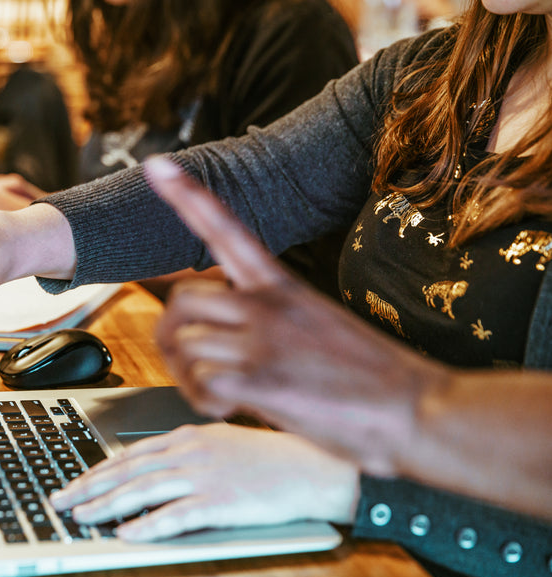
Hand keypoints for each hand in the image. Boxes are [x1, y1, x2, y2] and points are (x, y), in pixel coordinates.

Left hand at [49, 424, 358, 541]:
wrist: (312, 466)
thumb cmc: (269, 455)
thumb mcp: (219, 440)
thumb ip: (183, 450)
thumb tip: (150, 464)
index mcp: (186, 437)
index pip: (128, 454)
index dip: (96, 470)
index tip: (72, 481)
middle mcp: (188, 453)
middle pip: (126, 471)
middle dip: (88, 487)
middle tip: (59, 501)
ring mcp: (203, 476)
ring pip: (142, 491)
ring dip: (106, 505)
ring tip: (81, 517)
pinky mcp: (220, 502)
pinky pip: (175, 515)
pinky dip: (147, 525)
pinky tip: (127, 534)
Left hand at [145, 157, 447, 474]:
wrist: (419, 410)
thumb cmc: (372, 375)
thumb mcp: (320, 323)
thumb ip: (273, 320)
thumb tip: (231, 339)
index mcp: (283, 287)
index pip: (226, 230)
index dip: (188, 196)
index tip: (156, 165)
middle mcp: (266, 306)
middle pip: (182, 299)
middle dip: (175, 332)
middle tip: (191, 362)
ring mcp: (261, 341)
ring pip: (184, 344)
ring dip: (188, 376)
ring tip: (219, 395)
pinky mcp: (259, 381)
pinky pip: (199, 383)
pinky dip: (204, 403)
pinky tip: (230, 410)